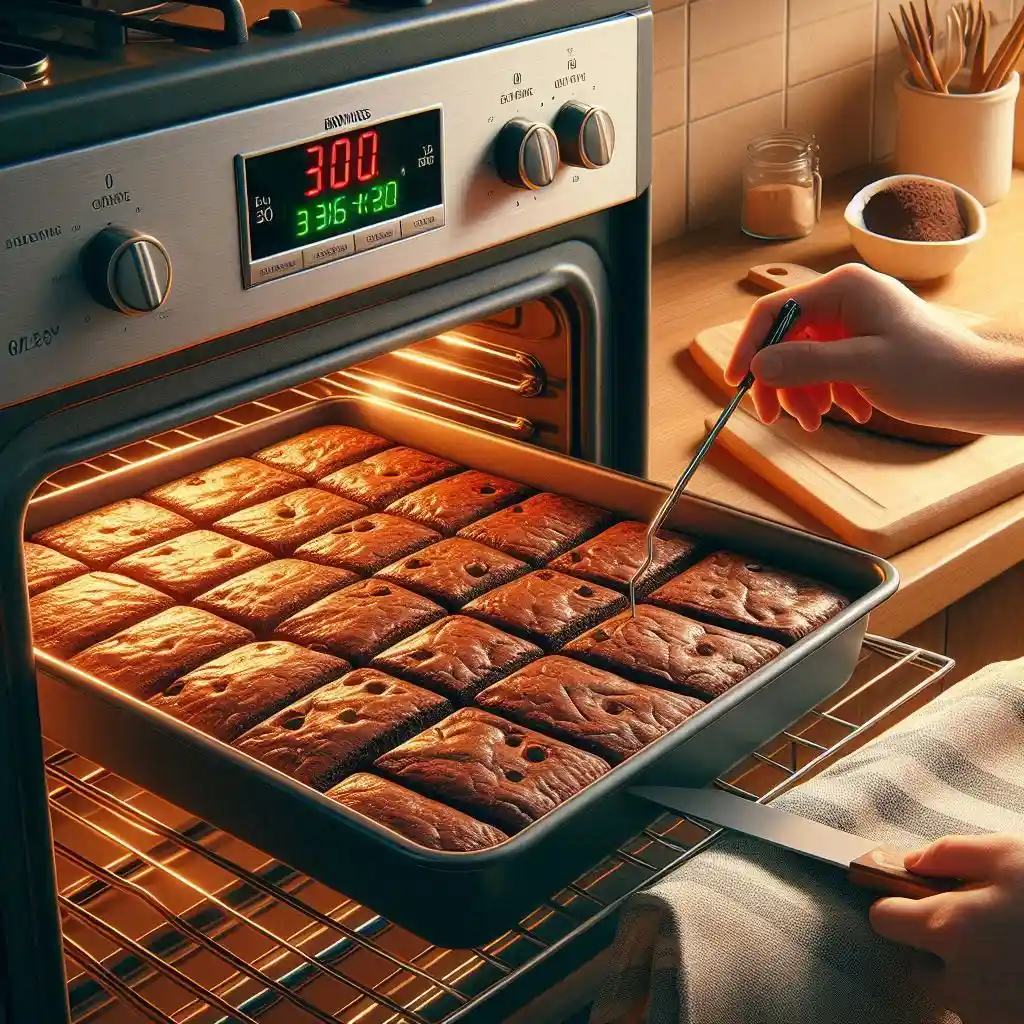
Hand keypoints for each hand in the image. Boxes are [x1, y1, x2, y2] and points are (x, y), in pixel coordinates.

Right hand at [724, 263, 1023, 434]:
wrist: (980, 388)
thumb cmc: (933, 371)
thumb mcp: (863, 368)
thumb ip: (806, 363)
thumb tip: (756, 365)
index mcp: (844, 288)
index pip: (774, 311)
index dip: (749, 348)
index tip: (737, 384)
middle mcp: (846, 296)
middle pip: (786, 337)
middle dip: (781, 380)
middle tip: (777, 418)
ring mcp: (855, 318)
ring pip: (804, 356)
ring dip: (804, 392)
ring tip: (818, 422)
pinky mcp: (865, 340)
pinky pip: (827, 365)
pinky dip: (829, 392)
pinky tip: (849, 411)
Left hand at [869, 833, 1023, 1023]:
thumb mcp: (1008, 854)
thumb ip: (948, 853)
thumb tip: (910, 862)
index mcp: (951, 928)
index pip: (885, 921)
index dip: (895, 906)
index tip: (910, 901)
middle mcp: (962, 981)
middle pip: (920, 968)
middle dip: (938, 951)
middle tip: (978, 930)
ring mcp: (989, 1016)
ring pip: (959, 996)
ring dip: (973, 978)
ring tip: (1011, 952)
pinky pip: (989, 1014)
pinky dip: (1000, 998)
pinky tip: (1019, 975)